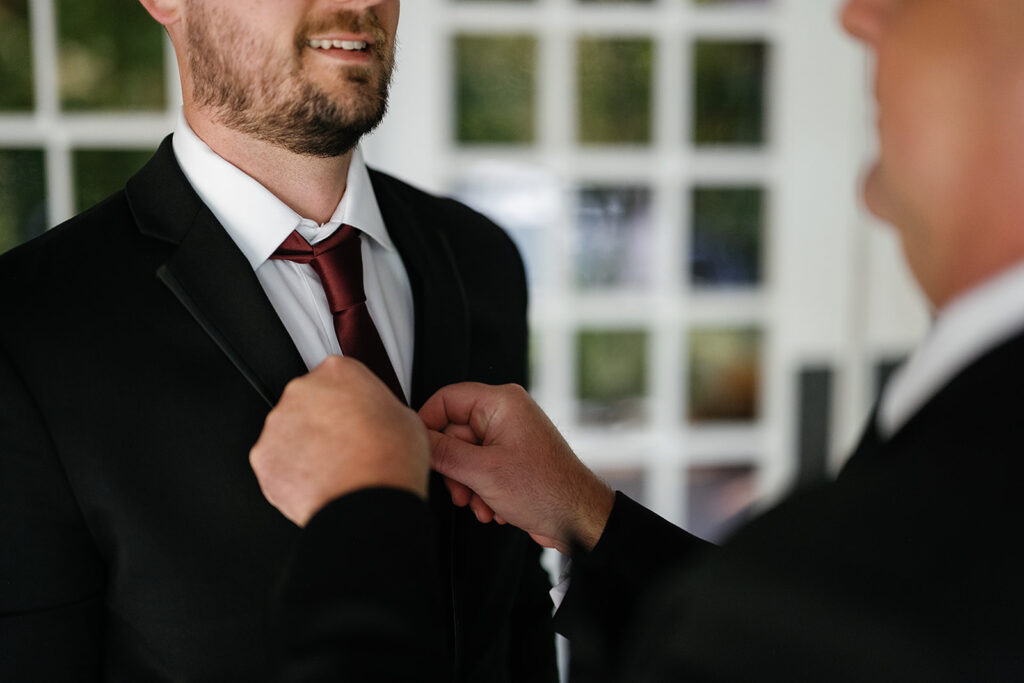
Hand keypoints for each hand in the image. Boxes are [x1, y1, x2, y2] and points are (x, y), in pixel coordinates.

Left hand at [250, 355, 428, 526]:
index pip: (337, 376)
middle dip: (322, 422)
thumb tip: (376, 420)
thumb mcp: (406, 418)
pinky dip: (292, 473)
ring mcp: (278, 424)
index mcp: (338, 372)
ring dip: (305, 446)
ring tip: (333, 470)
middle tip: (345, 446)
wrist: (369, 504)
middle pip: (308, 401)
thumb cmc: (390, 461)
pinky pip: (276, 462)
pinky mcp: (263, 457)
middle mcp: (302, 391)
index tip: (354, 416)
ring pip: (289, 432)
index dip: (348, 400)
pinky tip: (317, 484)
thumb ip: (380, 408)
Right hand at [419, 383, 613, 552]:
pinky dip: (481, 488)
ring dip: (467, 483)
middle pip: (454, 431)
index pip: (447, 399)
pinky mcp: (512, 457)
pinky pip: (480, 467)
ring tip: (480, 503)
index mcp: (501, 402)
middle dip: (454, 467)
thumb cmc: (546, 490)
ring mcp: (510, 435)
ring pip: (465, 454)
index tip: (420, 450)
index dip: (428, 424)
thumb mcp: (483, 472)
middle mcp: (506, 413)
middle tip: (459, 490)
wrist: (577, 519)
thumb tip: (417, 440)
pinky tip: (493, 507)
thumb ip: (443, 453)